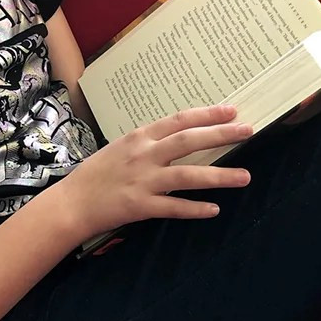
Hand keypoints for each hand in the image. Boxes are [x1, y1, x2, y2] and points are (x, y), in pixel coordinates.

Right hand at [60, 104, 252, 240]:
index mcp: (139, 137)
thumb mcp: (121, 148)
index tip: (231, 111)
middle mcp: (143, 155)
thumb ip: (149, 143)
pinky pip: (174, 207)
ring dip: (219, 176)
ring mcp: (143, 181)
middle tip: (248, 131)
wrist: (71, 202)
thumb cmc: (97, 174)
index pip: (179, 120)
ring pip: (187, 176)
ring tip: (245, 177)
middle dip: (221, 135)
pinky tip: (214, 209)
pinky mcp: (140, 206)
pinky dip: (195, 209)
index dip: (207, 115)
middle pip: (189, 141)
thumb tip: (181, 138)